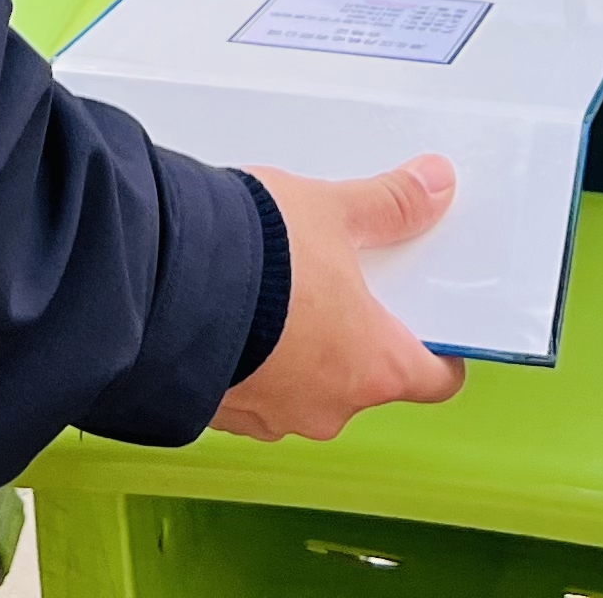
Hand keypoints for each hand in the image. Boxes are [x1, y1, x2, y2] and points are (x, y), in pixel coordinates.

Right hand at [211, 159, 466, 440]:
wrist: (166, 281)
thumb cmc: (256, 259)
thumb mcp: (332, 212)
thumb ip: (388, 204)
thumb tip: (434, 186)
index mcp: (374, 366)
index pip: (433, 378)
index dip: (437, 348)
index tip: (428, 322)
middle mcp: (329, 408)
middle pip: (365, 377)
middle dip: (354, 332)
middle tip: (339, 281)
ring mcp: (273, 417)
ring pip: (306, 385)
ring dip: (299, 348)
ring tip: (277, 291)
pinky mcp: (223, 413)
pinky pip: (254, 388)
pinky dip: (253, 359)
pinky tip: (237, 313)